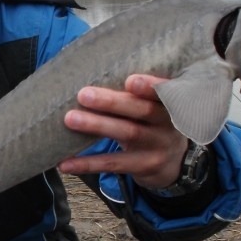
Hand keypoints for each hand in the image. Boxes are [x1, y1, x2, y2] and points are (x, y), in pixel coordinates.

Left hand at [57, 74, 188, 189]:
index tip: (130, 81)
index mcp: (169, 103)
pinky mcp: (143, 167)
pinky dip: (88, 163)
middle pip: (141, 111)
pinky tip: (66, 163)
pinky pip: (113, 164)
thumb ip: (134, 94)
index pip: (163, 91)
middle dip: (112, 102)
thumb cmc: (153, 123)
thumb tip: (92, 73)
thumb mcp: (154, 107)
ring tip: (70, 119)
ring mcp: (156, 147)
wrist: (174, 163)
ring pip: (126, 134)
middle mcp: (166, 124)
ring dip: (96, 126)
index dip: (150, 86)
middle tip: (83, 94)